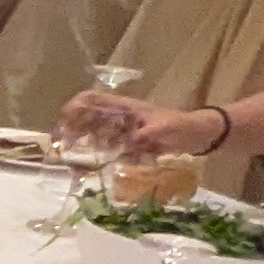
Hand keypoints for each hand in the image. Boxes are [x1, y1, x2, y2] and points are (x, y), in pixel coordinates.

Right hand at [56, 91, 217, 159]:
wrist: (201, 135)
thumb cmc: (183, 127)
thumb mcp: (166, 129)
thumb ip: (147, 135)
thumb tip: (128, 143)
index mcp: (125, 107)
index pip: (91, 100)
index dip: (73, 109)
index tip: (63, 127)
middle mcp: (120, 115)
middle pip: (87, 115)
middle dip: (71, 128)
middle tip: (62, 148)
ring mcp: (124, 127)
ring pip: (94, 129)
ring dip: (81, 141)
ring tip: (74, 159)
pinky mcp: (130, 139)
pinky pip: (107, 143)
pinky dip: (96, 151)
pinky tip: (95, 163)